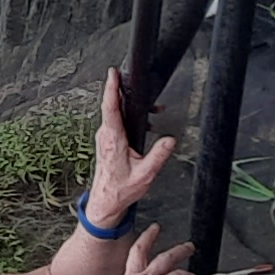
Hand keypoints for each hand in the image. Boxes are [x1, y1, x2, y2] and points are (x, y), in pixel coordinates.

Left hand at [88, 71, 176, 232]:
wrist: (106, 200)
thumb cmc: (121, 189)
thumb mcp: (145, 174)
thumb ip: (159, 156)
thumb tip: (170, 140)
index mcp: (113, 139)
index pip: (110, 107)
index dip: (111, 88)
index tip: (113, 73)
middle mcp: (106, 135)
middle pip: (112, 105)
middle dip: (126, 91)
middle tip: (140, 83)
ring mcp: (105, 137)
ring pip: (115, 113)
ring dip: (131, 106)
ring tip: (154, 108)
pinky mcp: (107, 140)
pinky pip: (116, 121)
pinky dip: (129, 116)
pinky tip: (145, 123)